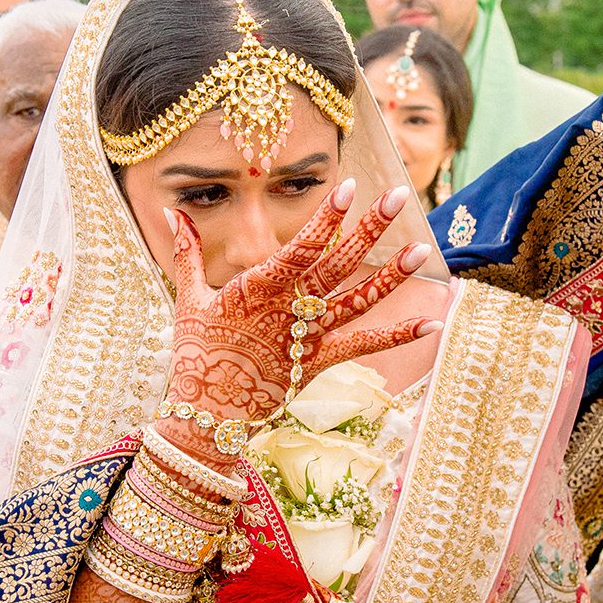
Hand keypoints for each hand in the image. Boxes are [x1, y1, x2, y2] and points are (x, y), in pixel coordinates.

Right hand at [163, 181, 436, 427]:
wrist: (206, 415)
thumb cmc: (195, 353)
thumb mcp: (188, 297)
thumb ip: (185, 251)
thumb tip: (171, 210)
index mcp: (258, 288)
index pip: (300, 246)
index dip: (326, 217)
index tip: (350, 188)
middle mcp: (290, 310)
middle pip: (337, 263)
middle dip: (369, 228)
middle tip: (396, 196)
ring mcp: (309, 338)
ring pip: (357, 301)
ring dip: (391, 276)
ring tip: (422, 250)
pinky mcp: (320, 363)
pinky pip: (364, 347)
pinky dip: (399, 336)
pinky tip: (431, 323)